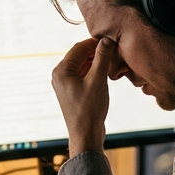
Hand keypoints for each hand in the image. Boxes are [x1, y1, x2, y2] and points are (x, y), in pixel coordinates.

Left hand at [52, 37, 112, 156]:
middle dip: (96, 52)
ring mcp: (65, 84)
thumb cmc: (89, 109)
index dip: (95, 42)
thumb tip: (106, 40)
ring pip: (82, 65)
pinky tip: (105, 73)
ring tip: (112, 61)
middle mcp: (60, 75)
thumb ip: (102, 58)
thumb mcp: (98, 80)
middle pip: (80, 55)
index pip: (79, 48)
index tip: (111, 41)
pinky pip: (83, 75)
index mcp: (62, 70)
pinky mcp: (72, 91)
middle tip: (114, 50)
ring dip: (96, 62)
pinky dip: (94, 71)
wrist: (85, 135)